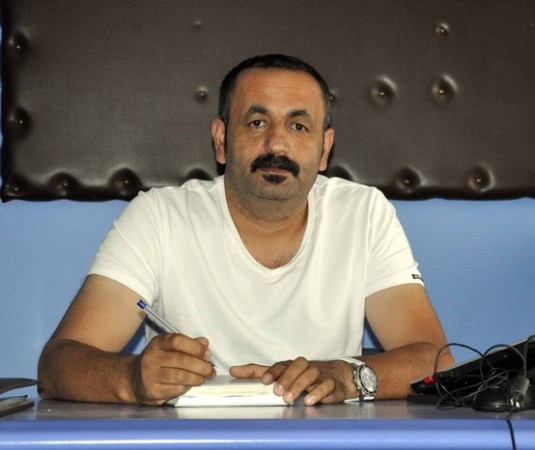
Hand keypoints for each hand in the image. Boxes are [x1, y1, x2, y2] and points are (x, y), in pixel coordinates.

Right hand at [132, 334, 215, 404]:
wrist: (134, 379)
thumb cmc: (159, 360)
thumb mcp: (170, 348)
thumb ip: (188, 344)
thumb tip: (205, 343)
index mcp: (158, 343)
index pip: (177, 341)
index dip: (195, 347)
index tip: (207, 353)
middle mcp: (151, 358)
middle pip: (182, 360)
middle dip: (201, 366)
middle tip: (211, 370)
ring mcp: (150, 375)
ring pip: (181, 376)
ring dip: (197, 377)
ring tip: (204, 377)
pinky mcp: (153, 391)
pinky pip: (177, 389)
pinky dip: (188, 387)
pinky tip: (191, 384)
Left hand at [230, 357, 352, 405]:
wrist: (336, 376)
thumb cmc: (302, 375)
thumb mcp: (280, 374)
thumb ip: (257, 372)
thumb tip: (233, 370)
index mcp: (291, 365)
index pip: (280, 365)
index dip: (272, 372)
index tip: (264, 381)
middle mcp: (304, 367)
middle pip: (297, 366)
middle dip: (287, 378)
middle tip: (277, 392)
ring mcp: (318, 374)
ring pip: (311, 374)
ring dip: (299, 386)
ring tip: (289, 399)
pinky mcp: (330, 384)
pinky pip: (326, 385)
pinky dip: (318, 392)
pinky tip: (309, 401)